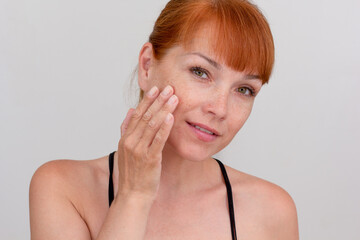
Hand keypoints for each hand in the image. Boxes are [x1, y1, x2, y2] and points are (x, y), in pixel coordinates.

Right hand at [116, 85, 177, 199]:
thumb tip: (129, 110)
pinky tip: (171, 117)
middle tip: (169, 88)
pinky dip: (164, 127)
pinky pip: (158, 140)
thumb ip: (126, 129)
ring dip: (164, 109)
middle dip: (158, 101)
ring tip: (173, 98)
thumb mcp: (124, 149)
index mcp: (125, 138)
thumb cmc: (132, 172)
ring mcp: (139, 150)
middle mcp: (130, 141)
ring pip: (152, 125)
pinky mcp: (149, 159)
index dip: (147, 100)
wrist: (133, 194)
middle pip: (145, 116)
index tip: (156, 88)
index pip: (136, 114)